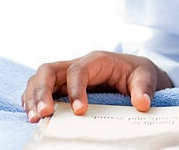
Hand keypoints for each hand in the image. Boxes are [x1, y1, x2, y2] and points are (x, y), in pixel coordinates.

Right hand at [21, 51, 172, 122]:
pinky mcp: (62, 87)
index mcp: (97, 60)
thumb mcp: (146, 77)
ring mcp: (66, 76)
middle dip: (42, 91)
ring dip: (33, 98)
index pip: (78, 70)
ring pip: (40, 79)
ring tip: (34, 119)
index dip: (75, 90)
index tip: (80, 111)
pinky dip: (32, 101)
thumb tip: (142, 103)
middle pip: (49, 70)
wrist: (135, 75)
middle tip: (43, 114)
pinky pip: (40, 90)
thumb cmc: (138, 74)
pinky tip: (33, 115)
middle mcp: (77, 65)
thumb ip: (144, 88)